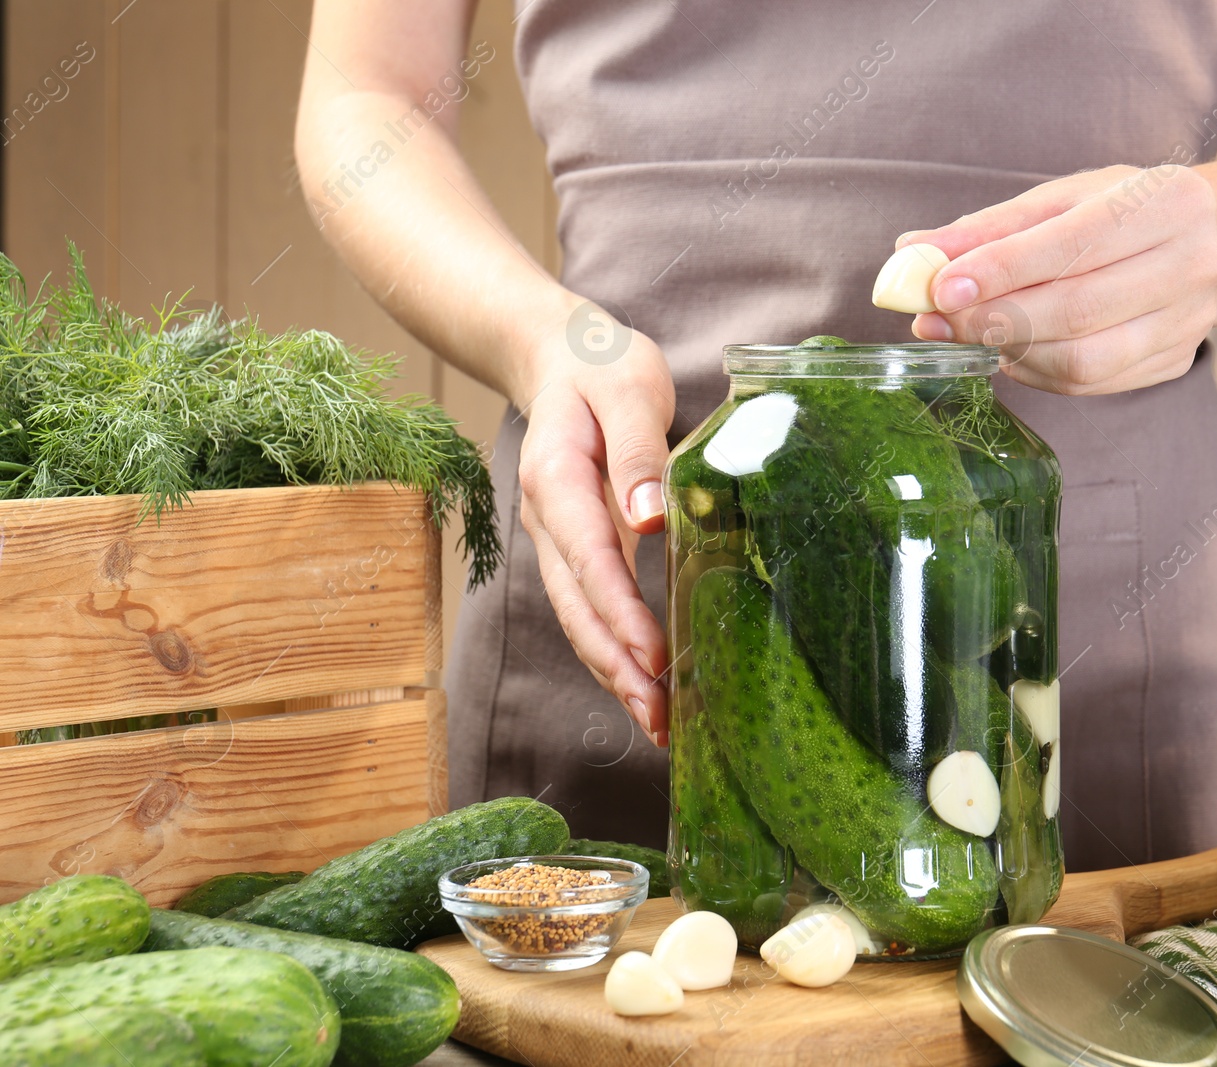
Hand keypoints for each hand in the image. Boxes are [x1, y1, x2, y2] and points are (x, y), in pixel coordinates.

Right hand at [516, 304, 674, 745]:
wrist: (557, 357)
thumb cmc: (599, 367)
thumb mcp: (627, 387)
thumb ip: (637, 452)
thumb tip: (652, 518)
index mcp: (556, 479)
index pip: (589, 560)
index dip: (620, 615)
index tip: (654, 658)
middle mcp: (547, 521)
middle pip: (576, 609)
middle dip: (617, 668)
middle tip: (661, 718)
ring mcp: (556, 541)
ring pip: (578, 621)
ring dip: (615, 674)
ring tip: (659, 723)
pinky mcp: (574, 551)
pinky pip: (589, 610)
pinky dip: (615, 653)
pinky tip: (648, 686)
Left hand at [900, 165, 1216, 395]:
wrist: (1212, 241)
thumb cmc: (1123, 211)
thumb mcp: (1064, 198)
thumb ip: (990, 227)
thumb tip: (914, 253)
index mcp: (1169, 201)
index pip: (1074, 243)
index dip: (1003, 269)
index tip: (941, 286)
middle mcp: (1192, 263)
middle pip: (1079, 309)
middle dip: (995, 319)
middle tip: (935, 320)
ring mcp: (1189, 321)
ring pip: (1084, 360)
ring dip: (1010, 352)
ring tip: (966, 333)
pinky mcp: (1174, 361)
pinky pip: (1090, 383)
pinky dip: (1035, 372)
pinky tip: (1009, 350)